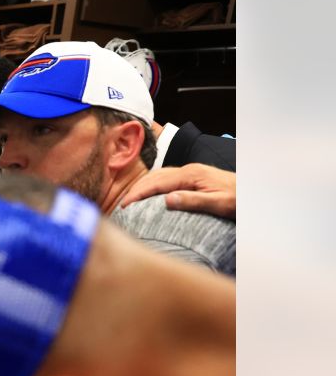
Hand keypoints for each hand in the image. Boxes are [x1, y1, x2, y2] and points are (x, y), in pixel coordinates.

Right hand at [120, 163, 235, 219]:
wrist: (253, 192)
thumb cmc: (238, 200)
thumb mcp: (218, 203)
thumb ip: (193, 201)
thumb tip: (167, 199)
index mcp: (191, 175)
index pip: (157, 183)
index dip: (138, 193)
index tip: (124, 205)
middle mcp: (189, 170)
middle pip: (155, 176)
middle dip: (136, 189)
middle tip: (121, 205)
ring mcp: (190, 171)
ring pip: (159, 175)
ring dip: (143, 186)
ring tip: (130, 199)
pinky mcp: (193, 176)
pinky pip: (166, 178)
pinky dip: (152, 185)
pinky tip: (149, 194)